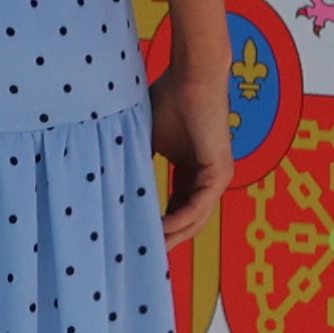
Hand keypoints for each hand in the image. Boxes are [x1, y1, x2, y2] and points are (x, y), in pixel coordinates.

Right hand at [151, 62, 232, 240]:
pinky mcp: (219, 173)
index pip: (178, 207)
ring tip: (147, 249)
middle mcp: (208, 178)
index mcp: (193, 170)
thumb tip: (114, 181)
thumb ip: (140, 161)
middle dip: (166, 238)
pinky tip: (161, 230)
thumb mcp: (149, 138)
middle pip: (188, 219)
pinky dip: (179, 220)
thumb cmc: (171, 99)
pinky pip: (198, 207)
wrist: (192, 77)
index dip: (159, 224)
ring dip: (171, 236)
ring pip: (194, 219)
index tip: (137, 237)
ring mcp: (217, 177)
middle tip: (141, 255)